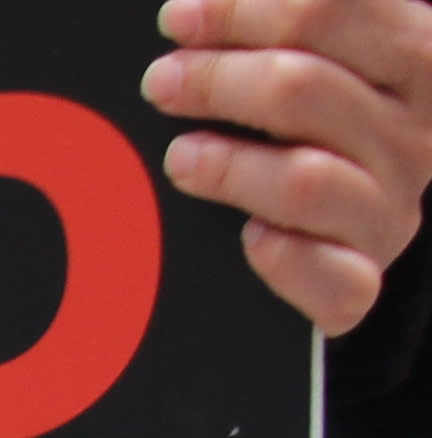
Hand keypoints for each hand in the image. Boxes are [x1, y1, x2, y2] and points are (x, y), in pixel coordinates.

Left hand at [145, 0, 431, 331]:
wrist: (341, 224)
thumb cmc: (314, 127)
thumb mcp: (318, 57)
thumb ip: (287, 26)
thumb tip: (201, 7)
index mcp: (411, 57)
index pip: (334, 10)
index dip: (243, 9)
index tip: (179, 17)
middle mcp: (412, 132)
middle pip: (303, 88)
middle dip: (217, 80)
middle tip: (162, 83)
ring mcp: (388, 208)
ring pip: (303, 179)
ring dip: (228, 166)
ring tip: (179, 157)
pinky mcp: (360, 277)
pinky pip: (332, 279)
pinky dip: (284, 260)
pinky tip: (250, 239)